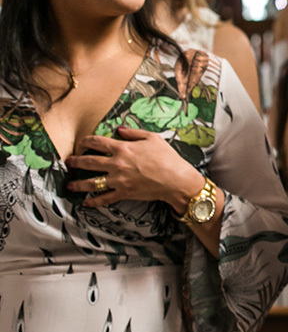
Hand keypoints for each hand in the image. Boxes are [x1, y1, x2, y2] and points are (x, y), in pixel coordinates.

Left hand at [65, 127, 203, 211]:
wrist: (176, 180)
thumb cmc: (167, 158)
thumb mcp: (153, 138)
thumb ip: (134, 132)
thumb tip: (119, 129)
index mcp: (123, 148)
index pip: (97, 142)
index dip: (86, 141)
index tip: (82, 142)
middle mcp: (116, 164)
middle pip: (88, 162)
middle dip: (75, 162)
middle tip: (68, 162)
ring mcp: (118, 180)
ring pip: (91, 182)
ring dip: (78, 184)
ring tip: (69, 185)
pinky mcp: (123, 193)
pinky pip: (104, 198)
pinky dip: (94, 201)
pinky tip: (85, 202)